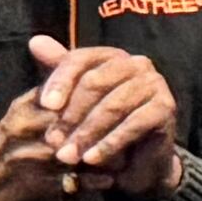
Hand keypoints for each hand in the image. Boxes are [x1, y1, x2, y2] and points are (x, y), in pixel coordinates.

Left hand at [32, 37, 182, 196]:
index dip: (61, 81)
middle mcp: (136, 64)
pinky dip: (111, 143)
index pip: (81, 59)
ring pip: (114, 105)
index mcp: (112, 56)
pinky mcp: (166, 107)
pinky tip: (92, 159)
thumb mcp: (74, 100)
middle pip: (96, 82)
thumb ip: (59, 73)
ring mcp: (154, 83)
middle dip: (71, 114)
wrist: (136, 159)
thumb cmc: (102, 126)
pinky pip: (135, 123)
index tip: (44, 106)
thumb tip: (35, 41)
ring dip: (87, 133)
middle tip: (53, 141)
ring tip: (68, 156)